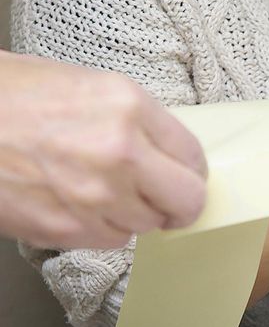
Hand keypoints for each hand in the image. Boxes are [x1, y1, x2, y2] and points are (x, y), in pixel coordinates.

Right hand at [0, 51, 207, 247]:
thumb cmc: (11, 97)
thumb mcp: (87, 86)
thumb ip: (138, 122)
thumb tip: (170, 155)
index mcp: (128, 107)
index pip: (194, 156)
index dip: (191, 170)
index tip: (185, 176)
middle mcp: (120, 153)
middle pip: (187, 202)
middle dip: (180, 204)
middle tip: (167, 201)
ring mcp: (94, 196)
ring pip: (147, 226)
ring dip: (134, 215)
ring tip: (101, 191)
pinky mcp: (66, 229)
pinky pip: (111, 240)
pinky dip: (102, 228)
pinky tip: (77, 203)